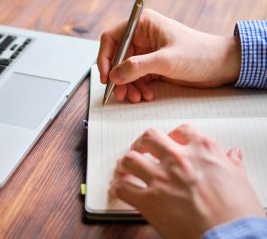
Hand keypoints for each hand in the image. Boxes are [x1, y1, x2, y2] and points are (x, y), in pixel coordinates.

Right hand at [97, 9, 240, 102]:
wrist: (221, 66)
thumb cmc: (200, 53)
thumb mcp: (166, 60)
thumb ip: (138, 67)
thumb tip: (114, 75)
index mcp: (143, 25)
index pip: (112, 38)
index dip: (105, 58)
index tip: (106, 76)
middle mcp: (142, 37)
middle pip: (117, 58)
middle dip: (118, 77)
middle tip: (120, 93)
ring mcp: (147, 52)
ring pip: (125, 71)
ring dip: (128, 86)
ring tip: (135, 97)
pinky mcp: (152, 66)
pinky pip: (136, 78)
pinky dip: (137, 88)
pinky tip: (145, 95)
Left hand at [109, 124, 264, 238]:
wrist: (231, 236)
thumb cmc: (237, 212)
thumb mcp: (239, 179)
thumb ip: (230, 163)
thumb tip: (232, 155)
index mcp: (201, 150)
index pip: (181, 130)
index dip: (173, 135)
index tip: (170, 140)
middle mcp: (177, 159)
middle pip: (149, 137)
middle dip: (142, 142)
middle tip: (141, 148)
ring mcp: (160, 178)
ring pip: (130, 159)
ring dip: (125, 163)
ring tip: (125, 167)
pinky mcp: (148, 200)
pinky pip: (122, 188)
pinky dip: (118, 188)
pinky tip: (119, 188)